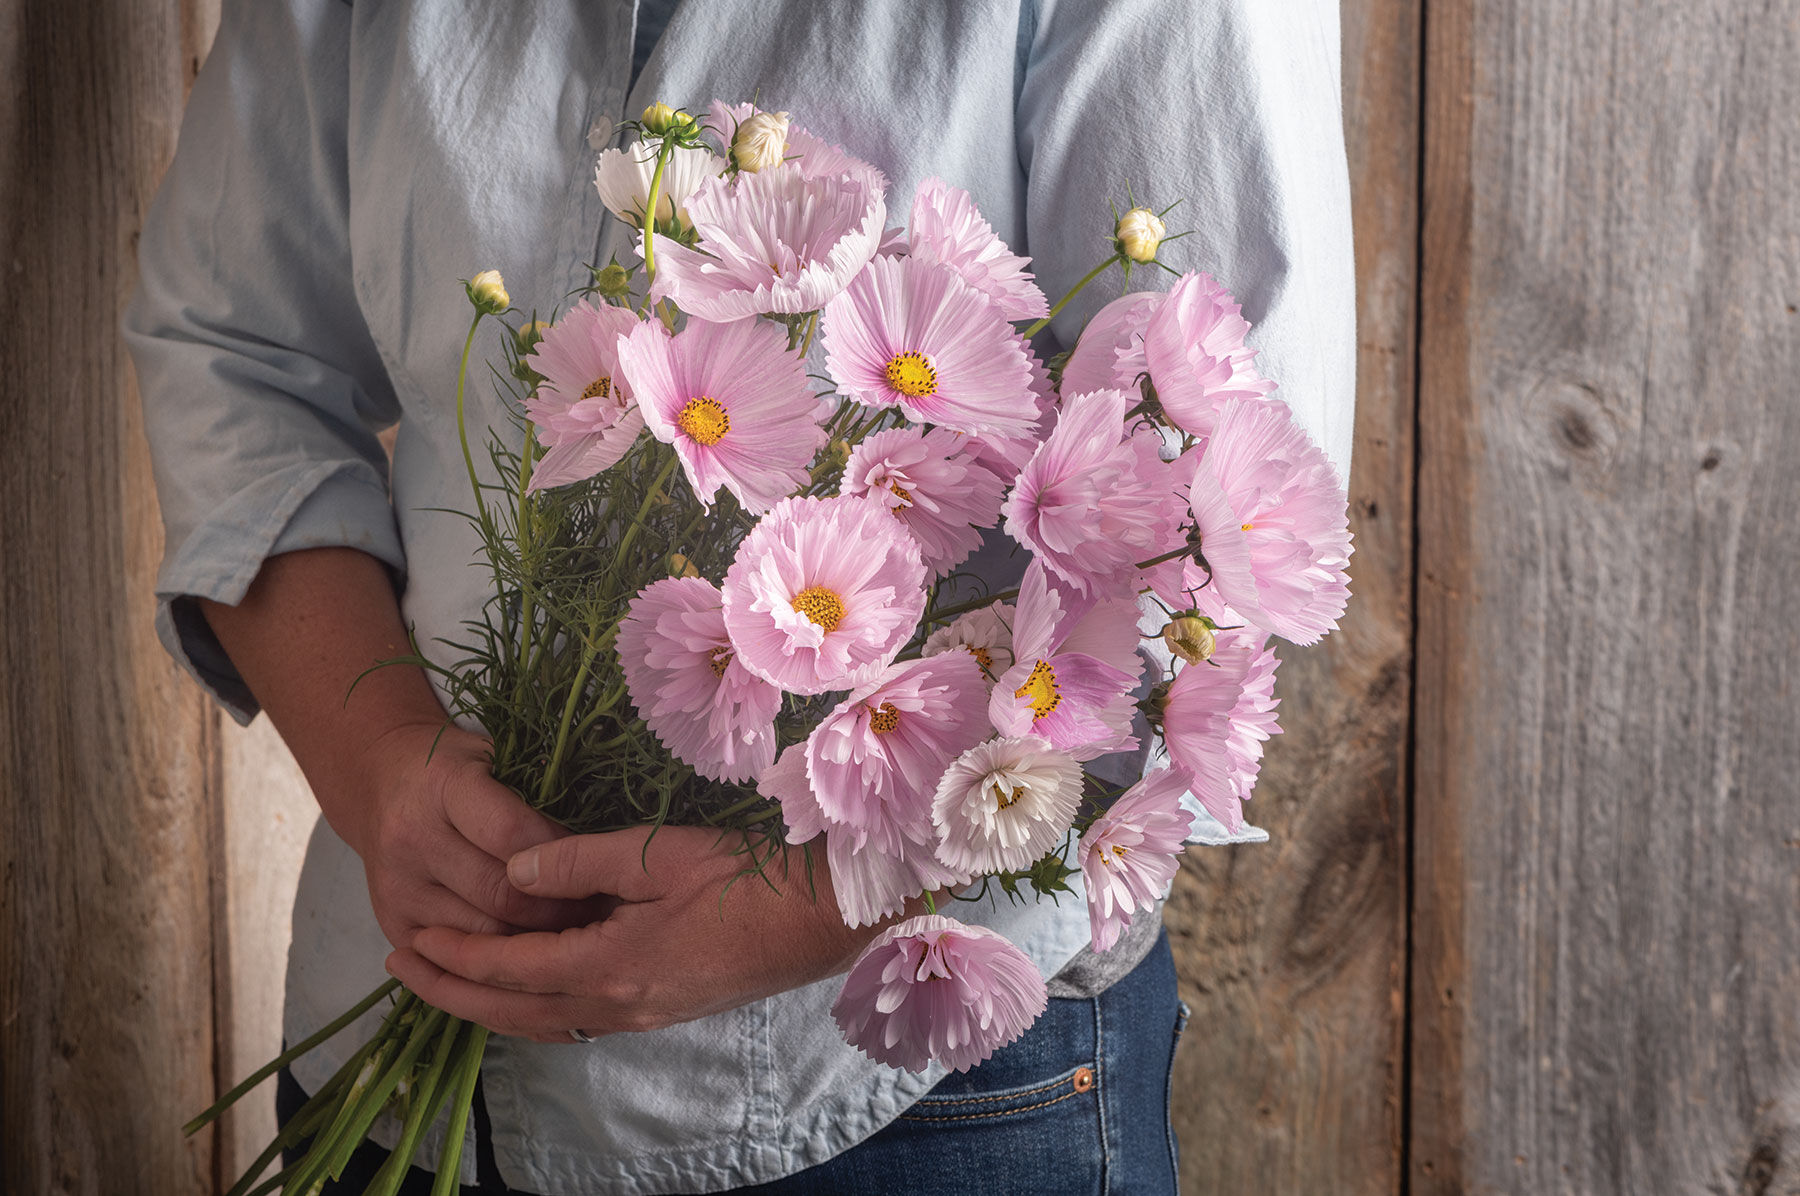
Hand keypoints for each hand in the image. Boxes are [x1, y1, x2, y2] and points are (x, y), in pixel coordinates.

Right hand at [345, 721, 597, 950]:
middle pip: (500, 895)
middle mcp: (411, 838)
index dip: (562, 855)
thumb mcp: (500, 756)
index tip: (598, 864)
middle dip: (559, 909)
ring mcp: (398, 887)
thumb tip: (603, 842)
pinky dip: (501, 959)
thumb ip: (541, 792)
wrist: (383, 782)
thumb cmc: (462, 769)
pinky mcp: (393, 924)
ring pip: (483, 936)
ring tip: (579, 936)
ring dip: (536, 943)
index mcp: (443, 786)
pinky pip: (458, 960)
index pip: (512, 834)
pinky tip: (537, 953)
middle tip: (602, 914)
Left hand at [383, 825, 879, 1041]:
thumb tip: (510, 874)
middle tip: (403, 965)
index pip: (507, 970)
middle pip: (512, 1012)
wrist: (822, 918)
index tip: (408, 940)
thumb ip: (577, 863)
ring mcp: (641, 1015)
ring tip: (450, 979)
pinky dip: (533, 1008)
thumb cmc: (746, 877)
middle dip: (451, 993)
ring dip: (488, 1005)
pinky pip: (575, 1020)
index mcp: (609, 966)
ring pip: (542, 1023)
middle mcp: (616, 1006)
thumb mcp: (657, 854)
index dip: (453, 958)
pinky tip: (527, 987)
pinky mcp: (661, 1011)